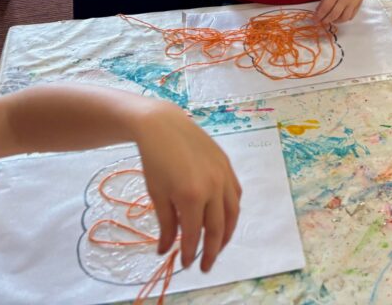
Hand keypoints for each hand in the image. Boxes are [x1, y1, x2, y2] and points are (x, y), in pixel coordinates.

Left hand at [134, 101, 241, 271]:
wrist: (164, 126)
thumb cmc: (155, 160)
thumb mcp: (157, 195)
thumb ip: (165, 224)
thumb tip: (165, 250)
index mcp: (191, 196)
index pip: (194, 235)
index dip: (190, 253)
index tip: (186, 265)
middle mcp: (213, 187)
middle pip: (218, 228)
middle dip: (213, 251)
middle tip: (206, 266)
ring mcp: (223, 175)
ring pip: (232, 213)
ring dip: (227, 234)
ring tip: (219, 246)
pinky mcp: (227, 165)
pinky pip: (236, 194)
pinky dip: (232, 210)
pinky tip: (225, 218)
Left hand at [315, 0, 376, 22]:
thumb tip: (319, 9)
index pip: (325, 8)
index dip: (319, 15)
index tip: (315, 19)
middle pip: (334, 15)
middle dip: (326, 20)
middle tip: (321, 21)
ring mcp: (353, 2)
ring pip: (343, 18)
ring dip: (336, 21)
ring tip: (331, 19)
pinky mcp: (359, 4)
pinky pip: (351, 16)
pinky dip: (345, 18)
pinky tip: (340, 16)